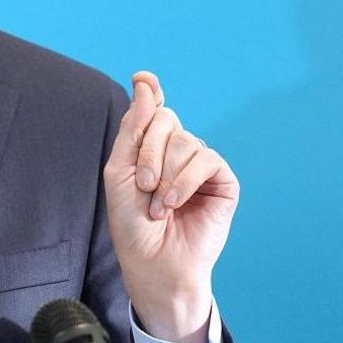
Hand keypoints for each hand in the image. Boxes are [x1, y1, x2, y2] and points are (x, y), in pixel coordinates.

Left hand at [103, 71, 239, 342]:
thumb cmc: (132, 224)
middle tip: (143, 185)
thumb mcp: (120, 173)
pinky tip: (174, 204)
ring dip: (165, 175)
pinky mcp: (223, 181)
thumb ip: (133, 129)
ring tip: (158, 206)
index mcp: (150, 147)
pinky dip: (185, 181)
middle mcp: (177, 151)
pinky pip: (206, 160)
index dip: (150, 91)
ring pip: (185, 141)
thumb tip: (147, 83)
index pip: (153, 109)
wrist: (153, 264)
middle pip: (166, 119)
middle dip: (149, 151)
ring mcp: (201, 165)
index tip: (143, 78)